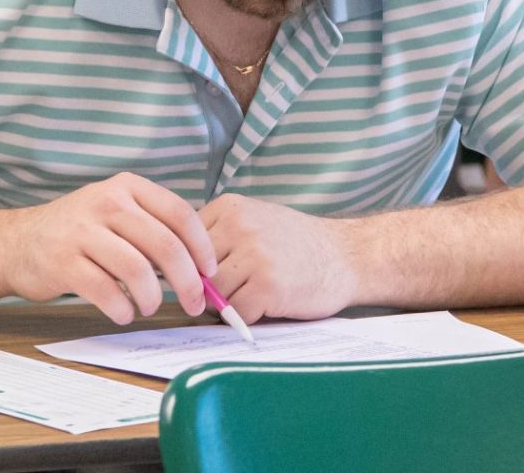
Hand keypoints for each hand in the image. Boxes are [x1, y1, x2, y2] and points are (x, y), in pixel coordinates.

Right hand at [2, 173, 215, 325]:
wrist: (18, 242)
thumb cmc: (80, 232)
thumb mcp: (116, 212)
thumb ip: (153, 228)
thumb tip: (200, 268)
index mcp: (127, 187)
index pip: (179, 213)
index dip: (202, 246)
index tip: (210, 272)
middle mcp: (106, 202)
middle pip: (164, 244)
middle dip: (187, 280)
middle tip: (194, 303)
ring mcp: (82, 231)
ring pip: (137, 269)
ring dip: (153, 298)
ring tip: (150, 307)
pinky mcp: (62, 261)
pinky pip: (105, 290)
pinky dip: (122, 308)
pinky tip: (124, 312)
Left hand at [200, 194, 358, 323]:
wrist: (347, 255)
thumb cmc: (297, 243)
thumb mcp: (254, 221)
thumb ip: (219, 236)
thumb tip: (175, 268)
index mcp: (230, 208)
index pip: (185, 243)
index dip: (193, 267)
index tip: (207, 276)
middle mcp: (239, 227)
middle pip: (195, 270)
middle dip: (207, 288)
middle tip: (230, 292)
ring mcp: (254, 255)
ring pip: (212, 294)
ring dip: (227, 304)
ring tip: (251, 296)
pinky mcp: (268, 286)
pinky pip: (236, 312)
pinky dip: (247, 316)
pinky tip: (267, 304)